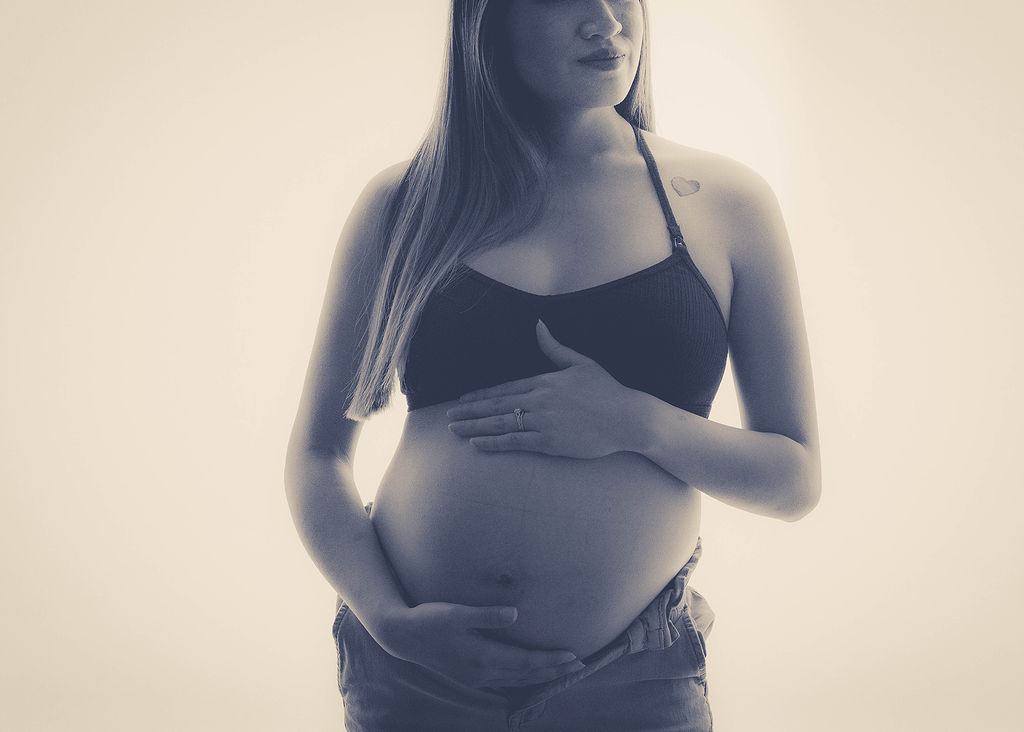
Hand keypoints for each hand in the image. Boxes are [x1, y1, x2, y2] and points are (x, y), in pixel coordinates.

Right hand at [376, 602, 583, 687]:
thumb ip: (486, 615)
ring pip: (517, 680)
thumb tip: (516, 614)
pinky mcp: (469, 676)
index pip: (526, 661)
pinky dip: (523, 679)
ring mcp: (475, 677)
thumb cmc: (430, 620)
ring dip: (540, 676)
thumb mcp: (457, 613)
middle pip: (526, 675)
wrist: (402, 636)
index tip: (573, 656)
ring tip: (560, 671)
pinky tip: (527, 676)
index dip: (551, 660)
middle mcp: (482, 672)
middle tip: (579, 666)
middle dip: (553, 670)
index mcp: (483, 657)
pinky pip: (505, 681)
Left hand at [446, 320, 640, 458]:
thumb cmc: (607, 390)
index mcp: (544, 381)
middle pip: (496, 406)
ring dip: (474, 427)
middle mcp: (539, 400)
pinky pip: (514, 441)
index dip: (481, 395)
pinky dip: (494, 442)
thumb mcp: (581, 363)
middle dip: (469, 412)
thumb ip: (555, 347)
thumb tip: (539, 325)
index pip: (504, 388)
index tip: (463, 400)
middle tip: (448, 417)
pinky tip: (477, 444)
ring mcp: (542, 421)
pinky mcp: (549, 441)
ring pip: (500, 424)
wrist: (628, 418)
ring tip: (455, 430)